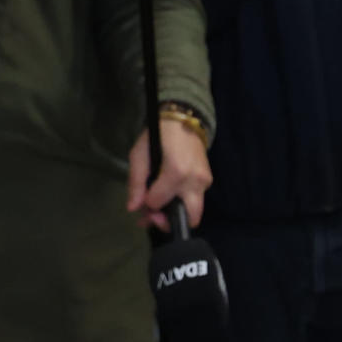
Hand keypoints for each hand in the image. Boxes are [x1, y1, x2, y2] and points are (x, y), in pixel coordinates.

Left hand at [127, 115, 212, 230]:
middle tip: (154, 216)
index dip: (146, 204)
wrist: (184, 119)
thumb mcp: (139, 155)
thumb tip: (133, 208)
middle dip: (169, 221)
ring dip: (176, 212)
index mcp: (176, 173)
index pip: (158, 203)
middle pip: (188, 217)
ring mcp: (205, 182)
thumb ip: (136, 183)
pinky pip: (196, 199)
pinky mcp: (209, 180)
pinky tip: (170, 193)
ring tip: (160, 204)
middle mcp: (194, 181)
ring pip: (193, 210)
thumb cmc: (158, 134)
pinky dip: (182, 201)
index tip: (141, 197)